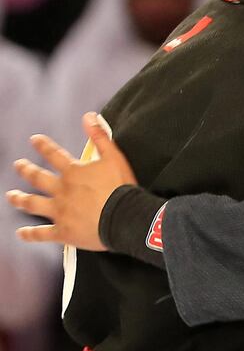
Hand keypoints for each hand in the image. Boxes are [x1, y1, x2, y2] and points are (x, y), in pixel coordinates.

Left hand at [7, 113, 136, 249]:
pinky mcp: (63, 231)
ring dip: (20, 199)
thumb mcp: (114, 157)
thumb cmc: (121, 188)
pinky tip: (21, 233)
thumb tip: (88, 116)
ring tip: (11, 196)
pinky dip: (30, 234)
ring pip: (33, 204)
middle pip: (38, 178)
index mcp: (73, 172)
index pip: (54, 154)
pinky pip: (42, 233)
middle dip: (26, 170)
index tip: (34, 139)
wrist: (124, 218)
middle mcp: (62, 190)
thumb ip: (100, 137)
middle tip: (18, 165)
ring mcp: (60, 212)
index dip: (43, 145)